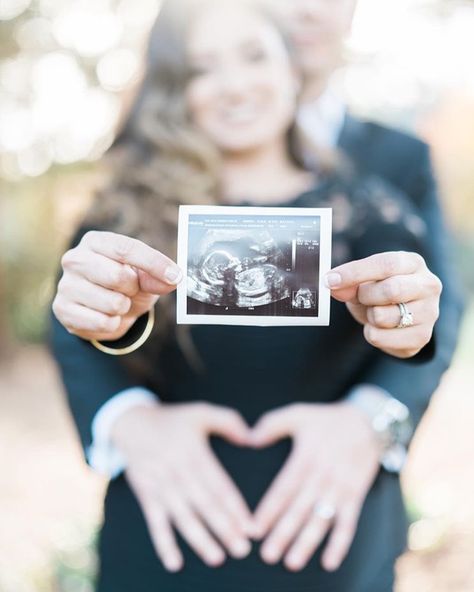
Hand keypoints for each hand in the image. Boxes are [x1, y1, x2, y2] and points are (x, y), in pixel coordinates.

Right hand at [53, 231, 182, 340]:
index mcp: (95, 242)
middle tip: (131, 290)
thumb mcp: (144, 276)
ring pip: (112, 303)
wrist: (103, 310)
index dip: (154, 263)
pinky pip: (102, 323)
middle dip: (133, 288)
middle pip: (117, 276)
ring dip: (123, 308)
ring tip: (117, 303)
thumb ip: (156, 276)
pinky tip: (106, 316)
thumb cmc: (125, 284)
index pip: (126, 248)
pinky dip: (113, 324)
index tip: (176, 276)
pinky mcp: (63, 309)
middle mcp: (75, 259)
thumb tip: (173, 279)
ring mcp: (65, 284)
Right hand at [111, 401, 253, 571]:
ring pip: (183, 517)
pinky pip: (155, 523)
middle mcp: (178, 472)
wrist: (131, 424)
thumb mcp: (200, 412)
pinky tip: (175, 563)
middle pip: (204, 505)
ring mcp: (161, 486)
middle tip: (242, 549)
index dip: (236, 507)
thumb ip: (228, 421)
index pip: (219, 485)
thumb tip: (250, 438)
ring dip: (199, 540)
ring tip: (217, 558)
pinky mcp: (147, 496)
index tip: (252, 527)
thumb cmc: (173, 419)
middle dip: (224, 529)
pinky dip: (164, 544)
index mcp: (194, 453)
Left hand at [249, 402, 380, 571]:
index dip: (269, 509)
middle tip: (267, 555)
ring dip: (307, 542)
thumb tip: (249, 438)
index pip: (284, 488)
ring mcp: (340, 487)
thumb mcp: (298, 413)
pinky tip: (329, 562)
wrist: (367, 421)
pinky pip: (349, 522)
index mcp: (306, 457)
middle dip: (283, 533)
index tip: (253, 528)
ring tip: (292, 562)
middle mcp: (322, 475)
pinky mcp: (355, 494)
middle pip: (300, 509)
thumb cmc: (326, 419)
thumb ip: (272, 424)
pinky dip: (340, 543)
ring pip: (321, 519)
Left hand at [326, 251, 441, 357]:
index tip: (330, 280)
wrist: (398, 314)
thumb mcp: (363, 282)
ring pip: (383, 316)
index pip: (386, 265)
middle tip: (361, 298)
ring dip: (368, 316)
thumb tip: (332, 284)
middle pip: (391, 290)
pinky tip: (380, 328)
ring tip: (374, 312)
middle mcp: (428, 286)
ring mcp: (429, 313)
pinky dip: (371, 333)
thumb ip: (349, 282)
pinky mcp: (421, 337)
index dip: (355, 272)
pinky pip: (381, 338)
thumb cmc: (380, 291)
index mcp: (413, 263)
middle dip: (365, 296)